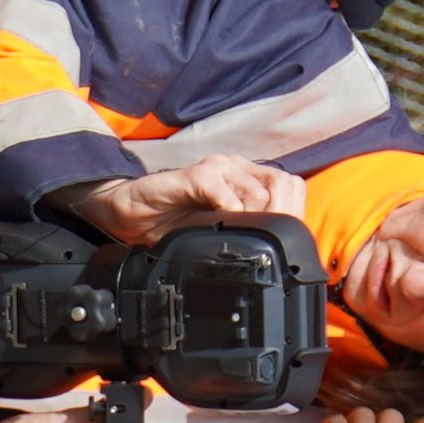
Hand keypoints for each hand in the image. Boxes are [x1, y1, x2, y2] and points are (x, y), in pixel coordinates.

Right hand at [53, 157, 308, 244]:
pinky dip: (229, 210)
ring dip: (255, 217)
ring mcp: (217, 168)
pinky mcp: (195, 175)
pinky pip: (222, 190)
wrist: (133, 213)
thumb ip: (246, 229)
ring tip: (245, 237)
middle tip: (265, 242)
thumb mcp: (219, 230)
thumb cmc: (174, 222)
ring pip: (256, 188)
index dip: (290, 212)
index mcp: (247, 179)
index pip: (289, 186)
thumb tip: (279, 254)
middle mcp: (236, 168)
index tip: (281, 242)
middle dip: (277, 216)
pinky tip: (222, 226)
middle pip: (280, 184)